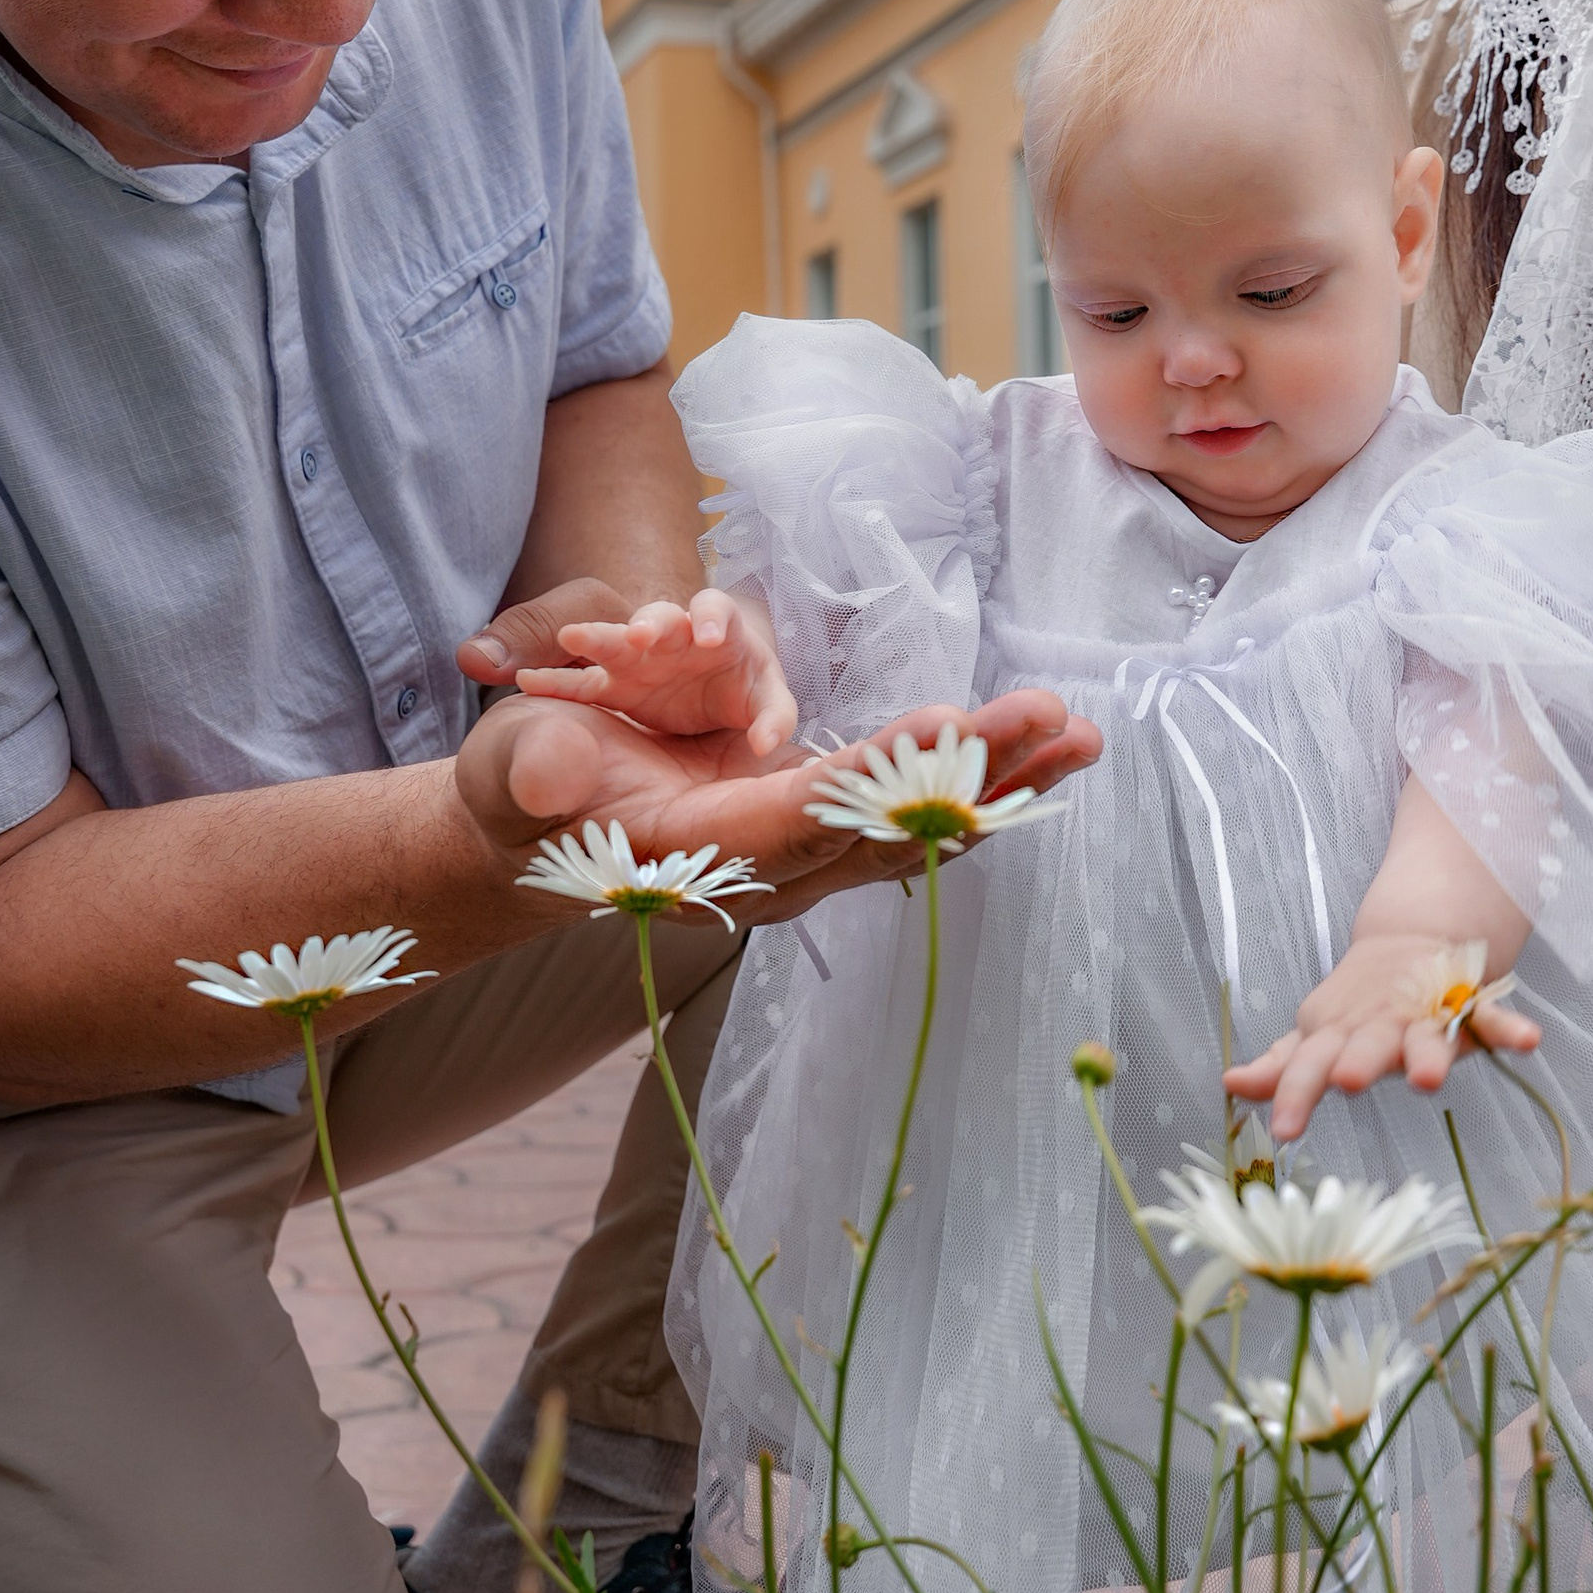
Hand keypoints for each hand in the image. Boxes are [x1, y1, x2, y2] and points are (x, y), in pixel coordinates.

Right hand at [455, 683, 1100, 911]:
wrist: (535, 837)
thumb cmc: (522, 798)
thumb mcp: (513, 777)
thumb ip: (530, 776)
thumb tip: (552, 771)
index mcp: (705, 855)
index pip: (807, 815)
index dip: (878, 774)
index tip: (950, 726)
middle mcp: (768, 869)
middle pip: (888, 824)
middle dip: (974, 775)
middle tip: (1060, 723)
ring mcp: (797, 854)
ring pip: (914, 822)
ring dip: (997, 780)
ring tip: (1080, 735)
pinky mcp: (810, 827)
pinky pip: (906, 810)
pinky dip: (970, 779)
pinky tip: (1031, 754)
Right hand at [501, 588, 798, 758]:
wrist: (719, 709)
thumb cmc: (743, 692)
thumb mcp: (764, 701)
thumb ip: (772, 717)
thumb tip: (767, 744)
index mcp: (720, 632)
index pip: (715, 610)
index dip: (711, 619)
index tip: (707, 637)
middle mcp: (677, 638)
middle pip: (660, 618)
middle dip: (650, 623)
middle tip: (641, 636)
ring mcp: (641, 658)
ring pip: (615, 640)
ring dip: (597, 637)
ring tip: (573, 639)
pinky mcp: (615, 685)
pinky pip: (580, 682)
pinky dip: (555, 682)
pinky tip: (526, 683)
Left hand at [1224, 925, 1539, 1143]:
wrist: (1412, 939)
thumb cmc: (1357, 1005)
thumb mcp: (1316, 1031)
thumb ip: (1282, 1065)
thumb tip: (1230, 1086)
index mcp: (1338, 1032)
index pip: (1307, 1064)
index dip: (1293, 1093)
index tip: (1283, 1130)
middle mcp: (1379, 1024)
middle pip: (1365, 1045)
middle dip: (1358, 1062)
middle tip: (1348, 1081)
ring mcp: (1425, 1014)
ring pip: (1426, 1035)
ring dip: (1428, 1054)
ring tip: (1429, 1079)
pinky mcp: (1469, 1007)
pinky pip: (1492, 1018)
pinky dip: (1510, 1028)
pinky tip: (1529, 1042)